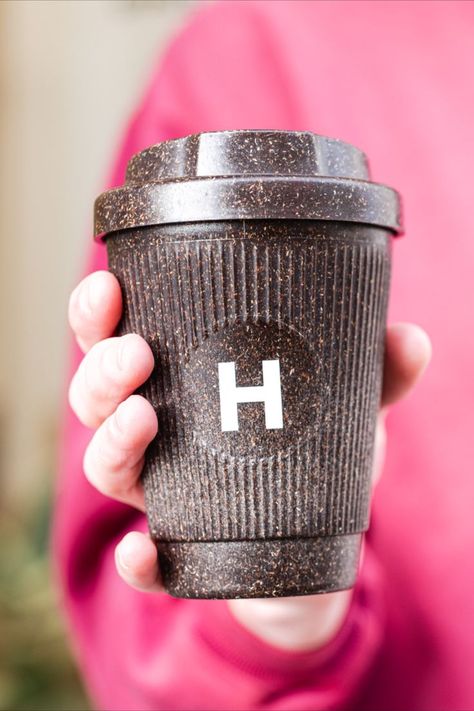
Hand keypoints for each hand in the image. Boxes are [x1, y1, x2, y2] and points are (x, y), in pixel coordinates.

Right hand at [68, 270, 430, 650]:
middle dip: (102, 371)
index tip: (109, 285)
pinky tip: (143, 552)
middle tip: (137, 352)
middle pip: (95, 397)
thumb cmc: (310, 455)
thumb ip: (373, 373)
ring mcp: (160, 494)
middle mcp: (154, 435)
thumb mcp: (340, 405)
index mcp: (178, 385)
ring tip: (143, 419)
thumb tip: (410, 339)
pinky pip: (144, 563)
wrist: (313, 544)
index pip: (116, 339)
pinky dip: (138, 561)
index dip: (98, 315)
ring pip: (105, 466)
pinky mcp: (177, 554)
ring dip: (113, 443)